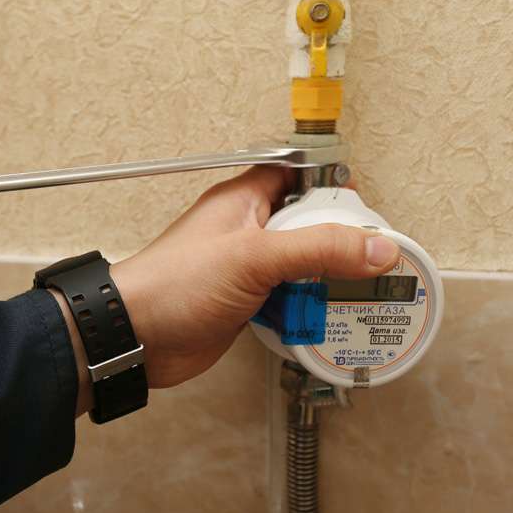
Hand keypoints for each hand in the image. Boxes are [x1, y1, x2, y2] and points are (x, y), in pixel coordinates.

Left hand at [110, 166, 399, 388]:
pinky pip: (288, 297)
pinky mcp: (245, 301)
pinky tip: (324, 317)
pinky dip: (306, 306)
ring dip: (325, 279)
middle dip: (338, 240)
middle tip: (370, 257)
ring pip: (300, 264)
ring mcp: (245, 267)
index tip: (365, 207)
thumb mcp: (254, 257)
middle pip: (307, 224)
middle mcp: (246, 230)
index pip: (298, 175)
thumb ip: (318, 248)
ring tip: (355, 290)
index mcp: (243, 200)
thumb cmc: (173, 285)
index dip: (332, 185)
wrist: (137, 338)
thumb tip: (376, 245)